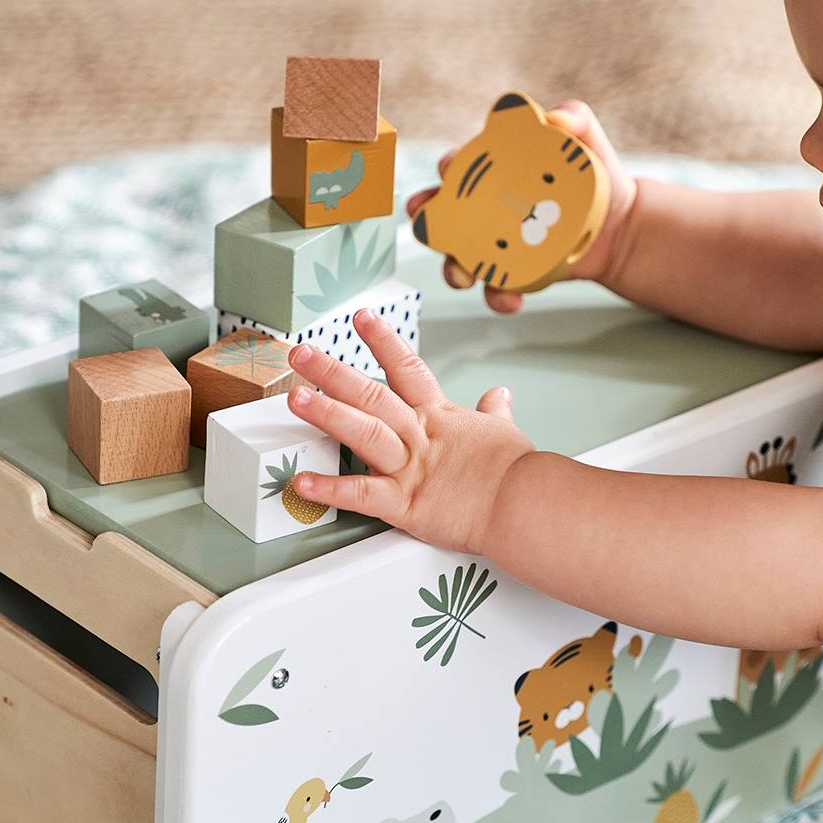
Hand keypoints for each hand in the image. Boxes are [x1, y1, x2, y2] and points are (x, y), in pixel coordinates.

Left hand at [285, 312, 535, 553]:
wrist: (526, 504)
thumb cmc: (518, 473)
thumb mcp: (506, 432)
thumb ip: (495, 412)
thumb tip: (501, 395)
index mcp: (440, 416)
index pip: (407, 368)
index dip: (382, 340)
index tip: (360, 317)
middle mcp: (419, 436)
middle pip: (372, 395)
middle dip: (333, 372)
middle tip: (300, 353)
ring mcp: (410, 468)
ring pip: (362, 433)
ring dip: (326, 413)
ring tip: (295, 397)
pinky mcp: (406, 505)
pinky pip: (361, 495)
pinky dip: (330, 490)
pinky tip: (301, 482)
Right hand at [404, 99, 638, 315]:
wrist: (620, 224)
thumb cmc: (597, 173)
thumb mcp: (587, 137)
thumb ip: (574, 117)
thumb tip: (556, 119)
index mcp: (494, 169)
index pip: (460, 165)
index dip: (448, 167)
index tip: (449, 172)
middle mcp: (487, 207)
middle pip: (443, 215)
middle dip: (429, 224)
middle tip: (433, 232)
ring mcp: (497, 242)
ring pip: (459, 258)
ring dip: (454, 270)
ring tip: (467, 276)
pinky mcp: (514, 271)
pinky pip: (495, 289)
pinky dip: (497, 297)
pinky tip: (512, 300)